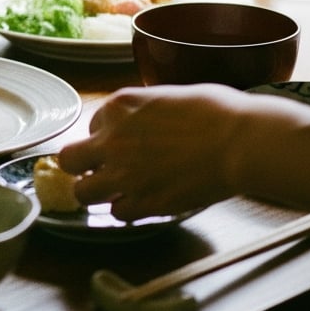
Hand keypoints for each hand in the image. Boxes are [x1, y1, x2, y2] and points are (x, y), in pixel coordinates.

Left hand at [56, 84, 252, 221]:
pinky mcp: (144, 202)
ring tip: (117, 191)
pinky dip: (128, 211)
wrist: (240, 141)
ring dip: (99, 193)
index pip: (92, 126)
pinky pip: (118, 214)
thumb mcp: (170, 95)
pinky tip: (144, 203)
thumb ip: (145, 110)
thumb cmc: (218, 112)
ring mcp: (124, 174)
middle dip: (82, 166)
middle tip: (99, 171)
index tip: (121, 144)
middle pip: (69, 160)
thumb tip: (143, 120)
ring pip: (83, 193)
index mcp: (119, 107)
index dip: (106, 137)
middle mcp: (112, 140)